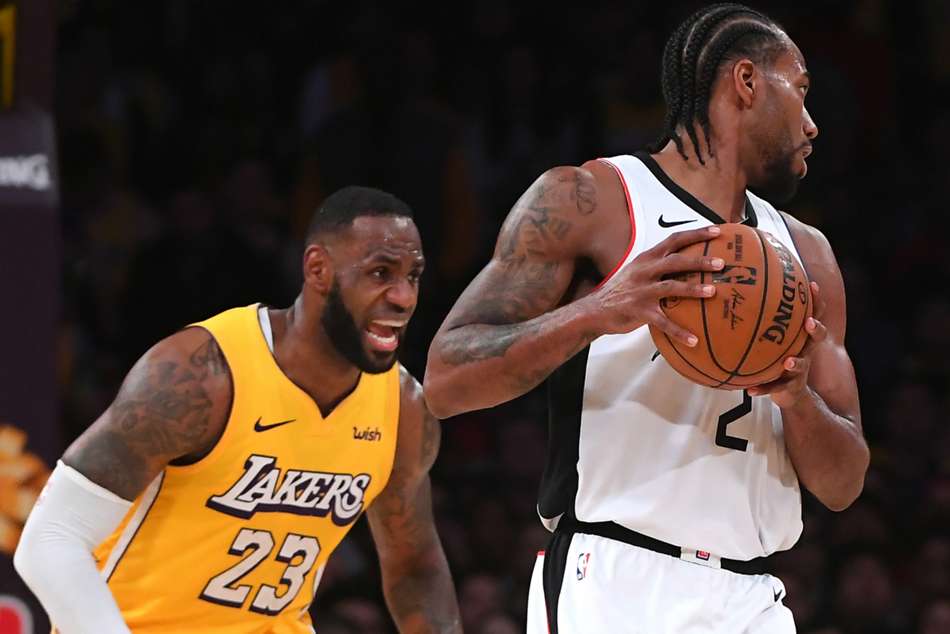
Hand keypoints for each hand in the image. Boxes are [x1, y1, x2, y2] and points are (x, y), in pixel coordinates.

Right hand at [590, 225, 724, 342]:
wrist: (595, 309)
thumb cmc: (622, 290)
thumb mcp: (637, 270)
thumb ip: (658, 265)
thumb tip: (688, 262)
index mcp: (646, 259)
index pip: (673, 240)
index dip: (696, 234)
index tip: (717, 231)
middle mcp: (644, 272)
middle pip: (675, 261)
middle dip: (699, 261)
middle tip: (721, 263)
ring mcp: (641, 291)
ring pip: (671, 287)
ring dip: (693, 289)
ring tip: (712, 292)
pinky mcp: (639, 312)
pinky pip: (662, 322)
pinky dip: (678, 331)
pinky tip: (693, 340)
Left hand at [747, 281, 827, 407]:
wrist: (789, 391)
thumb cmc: (779, 357)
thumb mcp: (775, 339)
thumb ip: (763, 321)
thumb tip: (739, 295)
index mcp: (801, 336)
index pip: (813, 315)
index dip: (816, 301)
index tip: (812, 285)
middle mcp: (805, 350)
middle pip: (817, 337)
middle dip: (816, 329)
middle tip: (809, 322)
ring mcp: (800, 369)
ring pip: (802, 364)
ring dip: (796, 362)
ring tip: (788, 362)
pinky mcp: (790, 386)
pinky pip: (776, 387)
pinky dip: (763, 388)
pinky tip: (750, 391)